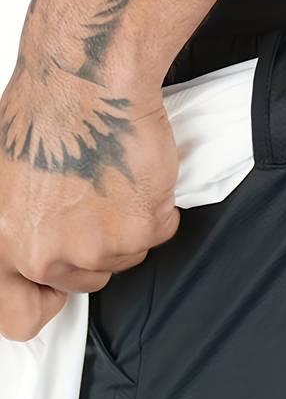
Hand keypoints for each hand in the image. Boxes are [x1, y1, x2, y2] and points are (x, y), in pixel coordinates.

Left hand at [0, 79, 179, 341]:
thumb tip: (29, 256)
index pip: (19, 317)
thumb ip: (14, 230)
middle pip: (84, 281)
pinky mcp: (138, 230)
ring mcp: (94, 247)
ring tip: (108, 178)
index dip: (43, 301)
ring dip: (124, 224)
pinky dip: (153, 208)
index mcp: (2, 242)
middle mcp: (45, 254)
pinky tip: (131, 173)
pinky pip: (156, 233)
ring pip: (123, 257)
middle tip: (88, 200)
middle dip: (92, 247)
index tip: (54, 287)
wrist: (84, 81)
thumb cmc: (41, 114)